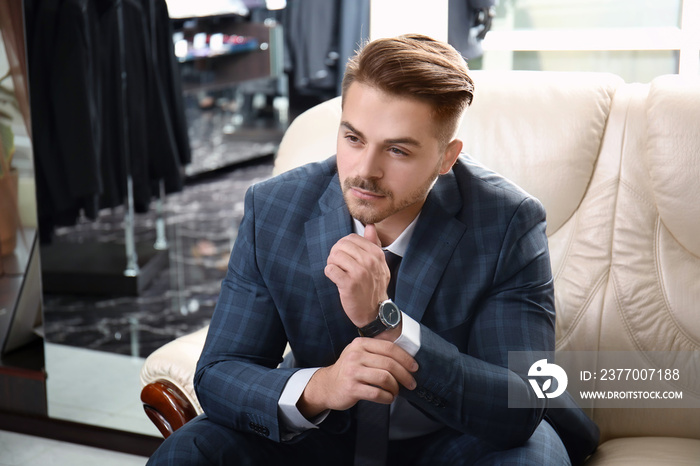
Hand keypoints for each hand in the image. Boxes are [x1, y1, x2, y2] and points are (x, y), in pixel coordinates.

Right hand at [297, 338, 417, 418]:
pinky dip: (387, 397)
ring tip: (396, 391)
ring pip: (385, 378)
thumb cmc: (349, 370)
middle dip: (405, 375)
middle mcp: (355, 355)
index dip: (405, 358)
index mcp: (360, 344)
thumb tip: (406, 359)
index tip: (414, 367)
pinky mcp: (351, 388)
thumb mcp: (359, 354)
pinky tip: (388, 398)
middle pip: (389, 363)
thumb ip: (377, 352)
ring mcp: (352, 372)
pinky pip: (377, 393)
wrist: (327, 385)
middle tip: (411, 383)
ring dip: (396, 387)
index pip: (389, 348)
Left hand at [325, 224, 388, 326]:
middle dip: (335, 254)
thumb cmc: (373, 286)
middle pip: (341, 245)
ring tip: (337, 271)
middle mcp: (369, 262)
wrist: (375, 311)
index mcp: (376, 254)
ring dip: (331, 263)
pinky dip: (329, 273)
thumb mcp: (379, 264)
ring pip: (334, 256)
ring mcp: (360, 273)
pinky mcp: (349, 284)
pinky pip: (330, 269)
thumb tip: (370, 226)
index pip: (351, 238)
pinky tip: (335, 278)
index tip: (344, 256)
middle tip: (337, 264)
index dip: (343, 245)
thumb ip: (374, 244)